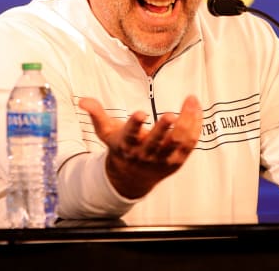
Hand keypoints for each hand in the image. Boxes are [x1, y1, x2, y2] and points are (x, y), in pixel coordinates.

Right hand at [79, 95, 202, 198]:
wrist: (131, 178)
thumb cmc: (121, 148)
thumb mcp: (106, 133)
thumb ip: (97, 115)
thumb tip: (83, 100)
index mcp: (127, 145)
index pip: (130, 135)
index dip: (134, 124)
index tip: (140, 113)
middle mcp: (145, 154)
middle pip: (157, 142)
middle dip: (164, 129)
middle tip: (171, 115)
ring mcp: (163, 159)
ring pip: (178, 142)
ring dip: (187, 122)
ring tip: (191, 101)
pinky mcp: (177, 161)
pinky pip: (190, 143)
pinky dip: (195, 126)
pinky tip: (196, 109)